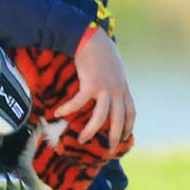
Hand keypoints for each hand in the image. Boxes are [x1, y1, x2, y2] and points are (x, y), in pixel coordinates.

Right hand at [54, 28, 135, 143]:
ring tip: (82, 140)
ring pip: (100, 117)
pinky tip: (58, 114)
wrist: (90, 38)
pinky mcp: (90, 85)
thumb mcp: (114, 67)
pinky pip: (79, 103)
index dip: (128, 126)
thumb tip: (109, 89)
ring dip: (90, 131)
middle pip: (118, 119)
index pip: (131, 112)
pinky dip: (68, 110)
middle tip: (109, 151)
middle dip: (114, 137)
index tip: (125, 138)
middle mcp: (117, 90)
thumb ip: (114, 81)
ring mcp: (105, 88)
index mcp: (123, 87)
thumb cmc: (100, 49)